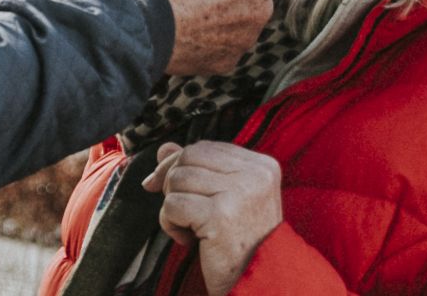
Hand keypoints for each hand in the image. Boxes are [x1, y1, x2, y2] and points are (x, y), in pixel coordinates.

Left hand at [145, 141, 283, 289]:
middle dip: (171, 183)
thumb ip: (200, 168)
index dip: (178, 164)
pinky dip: (170, 224)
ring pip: (177, 180)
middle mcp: (255, 175)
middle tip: (181, 211)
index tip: (165, 187)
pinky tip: (188, 240)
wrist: (256, 281)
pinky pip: (172, 205)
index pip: (205, 148)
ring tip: (190, 228)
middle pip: (188, 158)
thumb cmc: (240, 241)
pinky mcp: (220, 215)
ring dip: (172, 207)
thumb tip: (164, 147)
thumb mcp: (226, 198)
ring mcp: (240, 193)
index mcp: (262, 166)